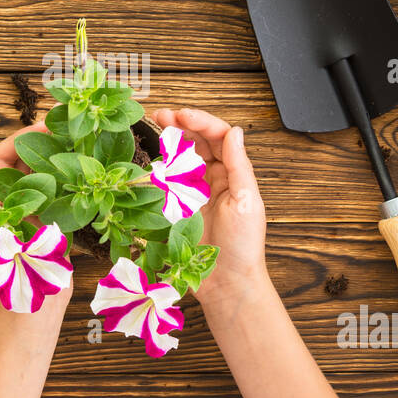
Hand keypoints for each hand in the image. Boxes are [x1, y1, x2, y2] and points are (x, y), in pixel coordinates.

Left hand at [0, 123, 72, 315]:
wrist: (35, 308)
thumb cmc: (21, 274)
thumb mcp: (21, 231)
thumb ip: (29, 202)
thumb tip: (45, 170)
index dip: (20, 137)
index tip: (46, 124)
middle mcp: (5, 205)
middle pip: (21, 163)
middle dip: (44, 143)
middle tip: (69, 129)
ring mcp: (25, 215)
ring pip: (40, 176)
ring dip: (58, 159)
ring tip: (81, 145)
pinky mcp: (43, 226)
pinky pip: (55, 194)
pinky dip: (69, 181)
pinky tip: (88, 173)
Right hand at [150, 108, 267, 300]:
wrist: (226, 283)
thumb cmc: (243, 246)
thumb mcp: (245, 201)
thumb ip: (239, 164)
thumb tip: (234, 130)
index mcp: (235, 174)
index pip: (219, 136)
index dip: (201, 121)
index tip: (182, 115)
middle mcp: (216, 179)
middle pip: (198, 142)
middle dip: (181, 124)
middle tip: (161, 114)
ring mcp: (196, 193)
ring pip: (182, 157)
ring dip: (170, 139)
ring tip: (156, 125)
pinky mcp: (179, 208)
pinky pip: (168, 181)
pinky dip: (160, 165)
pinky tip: (152, 157)